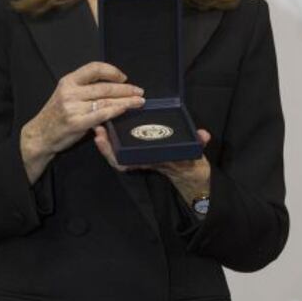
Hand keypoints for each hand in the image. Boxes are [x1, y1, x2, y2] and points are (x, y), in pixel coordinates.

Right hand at [20, 62, 144, 182]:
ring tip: (138, 101)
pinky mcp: (76, 123)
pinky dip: (115, 111)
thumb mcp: (66, 94)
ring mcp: (72, 108)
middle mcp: (70, 92)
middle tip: (139, 91)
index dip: (112, 71)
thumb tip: (113, 85)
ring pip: (105, 101)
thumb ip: (85, 88)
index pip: (94, 68)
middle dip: (125, 89)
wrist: (40, 134)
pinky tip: (124, 109)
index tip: (124, 77)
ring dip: (126, 101)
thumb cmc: (57, 114)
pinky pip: (100, 115)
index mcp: (69, 81)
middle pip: (104, 87)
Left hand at [94, 126, 210, 202]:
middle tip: (97, 132)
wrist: (189, 172)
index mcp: (153, 160)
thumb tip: (203, 135)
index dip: (114, 156)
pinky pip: (122, 149)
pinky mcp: (139, 150)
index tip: (103, 143)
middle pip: (119, 158)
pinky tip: (107, 128)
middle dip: (106, 148)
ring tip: (98, 128)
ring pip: (118, 154)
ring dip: (107, 143)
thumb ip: (199, 143)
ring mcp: (140, 156)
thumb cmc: (188, 161)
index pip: (130, 163)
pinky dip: (113, 142)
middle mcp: (143, 160)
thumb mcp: (195, 153)